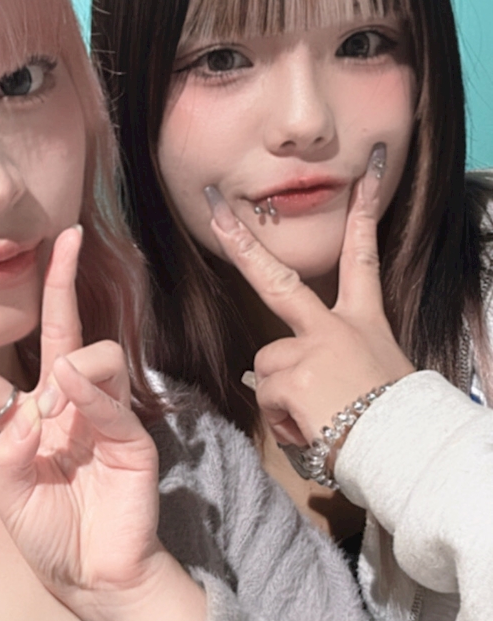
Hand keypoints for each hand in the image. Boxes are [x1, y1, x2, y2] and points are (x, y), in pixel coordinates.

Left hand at [0, 226, 206, 620]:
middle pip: (60, 333)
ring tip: (60, 391)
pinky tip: (73, 386)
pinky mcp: (131, 439)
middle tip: (64, 238)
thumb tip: (31, 411)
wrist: (94, 576)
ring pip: (92, 357)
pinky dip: (89, 392)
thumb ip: (11, 453)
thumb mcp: (12, 497)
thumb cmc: (50, 537)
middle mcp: (63, 409)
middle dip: (61, 283)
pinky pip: (111, 403)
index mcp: (25, 423)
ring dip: (73, 361)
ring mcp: (99, 419)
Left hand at [206, 144, 414, 447]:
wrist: (405, 446)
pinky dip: (282, 420)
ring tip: (318, 417)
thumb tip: (274, 375)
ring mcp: (312, 348)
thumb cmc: (393, 420)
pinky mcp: (294, 376)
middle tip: (215, 208)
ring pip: (266, 366)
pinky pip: (267, 398)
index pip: (363, 258)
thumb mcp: (374, 377)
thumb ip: (326, 363)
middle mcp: (336, 327)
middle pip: (278, 281)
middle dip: (241, 245)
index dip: (365, 214)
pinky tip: (313, 428)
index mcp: (363, 321)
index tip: (370, 174)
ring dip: (281, 397)